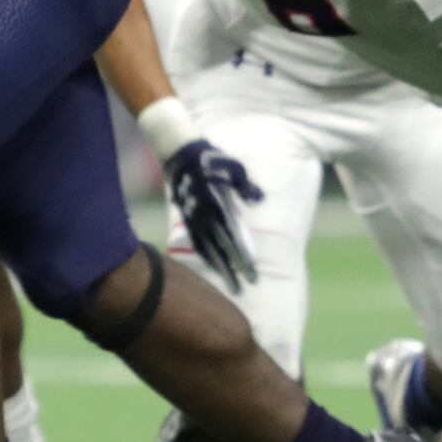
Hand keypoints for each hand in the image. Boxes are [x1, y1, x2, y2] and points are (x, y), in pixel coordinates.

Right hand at [166, 139, 263, 292]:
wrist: (181, 154)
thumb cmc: (213, 160)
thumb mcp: (234, 167)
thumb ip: (246, 185)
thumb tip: (259, 200)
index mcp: (219, 204)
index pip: (234, 236)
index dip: (243, 255)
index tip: (253, 273)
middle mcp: (206, 216)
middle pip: (223, 247)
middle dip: (235, 268)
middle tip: (247, 287)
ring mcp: (195, 219)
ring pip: (209, 250)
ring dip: (221, 269)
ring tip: (232, 286)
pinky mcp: (188, 220)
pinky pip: (198, 243)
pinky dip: (207, 257)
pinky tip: (215, 267)